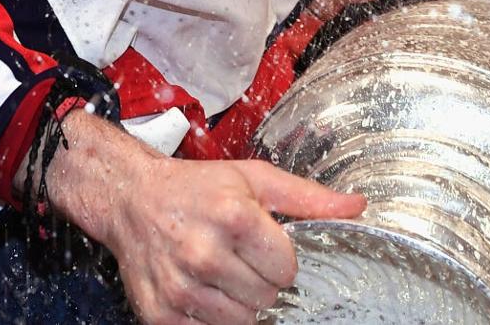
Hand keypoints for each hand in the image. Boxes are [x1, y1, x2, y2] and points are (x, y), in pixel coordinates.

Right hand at [49, 114, 364, 324]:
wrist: (133, 198)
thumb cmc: (197, 187)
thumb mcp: (254, 178)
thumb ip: (308, 197)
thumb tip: (357, 205)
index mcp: (233, 216)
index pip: (287, 268)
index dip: (280, 258)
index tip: (263, 244)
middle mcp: (204, 253)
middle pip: (267, 298)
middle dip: (260, 279)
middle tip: (239, 256)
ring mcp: (181, 288)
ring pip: (242, 322)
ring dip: (239, 302)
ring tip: (221, 271)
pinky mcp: (161, 315)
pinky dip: (211, 317)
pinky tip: (201, 288)